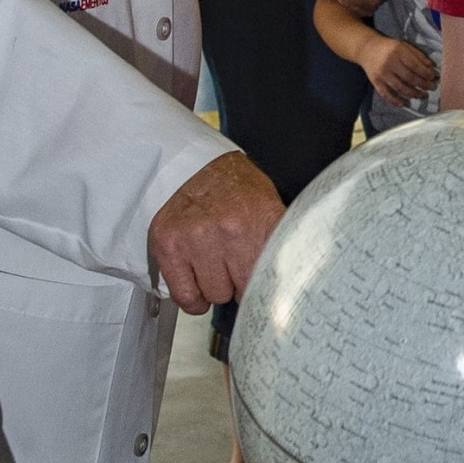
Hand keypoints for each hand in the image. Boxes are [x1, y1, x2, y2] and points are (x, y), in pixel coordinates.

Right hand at [148, 152, 283, 315]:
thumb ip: (279, 242)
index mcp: (263, 219)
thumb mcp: (269, 207)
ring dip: (216, 287)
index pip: (275, 275)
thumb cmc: (235, 189)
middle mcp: (231, 229)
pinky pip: (185, 295)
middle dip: (242, 283)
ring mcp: (197, 237)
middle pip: (245, 290)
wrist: (196, 165)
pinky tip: (198, 280)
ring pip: (216, 295)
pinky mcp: (170, 245)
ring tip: (215, 263)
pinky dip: (192, 297)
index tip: (268, 291)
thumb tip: (293, 280)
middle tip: (236, 264)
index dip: (270, 287)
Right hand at [358, 36, 437, 109]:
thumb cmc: (390, 47)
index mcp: (398, 52)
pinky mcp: (375, 81)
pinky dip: (394, 100)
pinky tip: (403, 103)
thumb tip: (431, 67)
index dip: (426, 73)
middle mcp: (389, 63)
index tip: (433, 77)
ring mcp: (382, 73)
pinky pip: (385, 94)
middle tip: (432, 88)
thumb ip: (418, 55)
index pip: (415, 65)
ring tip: (422, 95)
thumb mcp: (404, 46)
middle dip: (423, 85)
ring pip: (400, 88)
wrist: (367, 49)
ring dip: (413, 94)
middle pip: (409, 78)